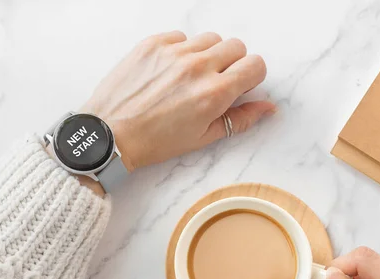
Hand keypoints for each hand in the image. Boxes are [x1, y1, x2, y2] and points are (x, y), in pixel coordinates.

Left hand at [81, 31, 274, 171]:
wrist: (111, 134)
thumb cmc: (156, 141)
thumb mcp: (204, 137)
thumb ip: (241, 119)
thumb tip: (268, 108)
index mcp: (214, 93)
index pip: (256, 65)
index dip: (252, 76)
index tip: (241, 86)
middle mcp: (197, 67)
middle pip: (237, 46)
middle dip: (233, 64)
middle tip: (216, 82)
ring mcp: (173, 52)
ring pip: (210, 38)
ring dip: (209, 54)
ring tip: (192, 76)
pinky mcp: (152, 44)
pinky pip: (181, 37)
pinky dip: (182, 50)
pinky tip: (170, 71)